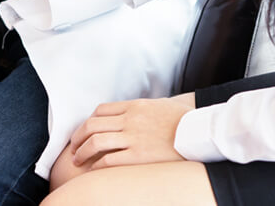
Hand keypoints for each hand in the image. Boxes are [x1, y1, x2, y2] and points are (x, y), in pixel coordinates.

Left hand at [69, 93, 195, 170]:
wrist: (200, 132)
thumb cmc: (186, 120)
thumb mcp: (162, 104)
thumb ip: (145, 108)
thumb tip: (137, 111)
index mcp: (135, 106)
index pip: (101, 110)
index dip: (89, 121)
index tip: (85, 131)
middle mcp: (130, 120)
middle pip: (92, 125)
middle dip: (78, 137)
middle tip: (74, 146)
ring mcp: (133, 137)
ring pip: (95, 142)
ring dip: (82, 151)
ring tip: (77, 160)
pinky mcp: (138, 156)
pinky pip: (108, 160)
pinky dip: (96, 165)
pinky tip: (93, 169)